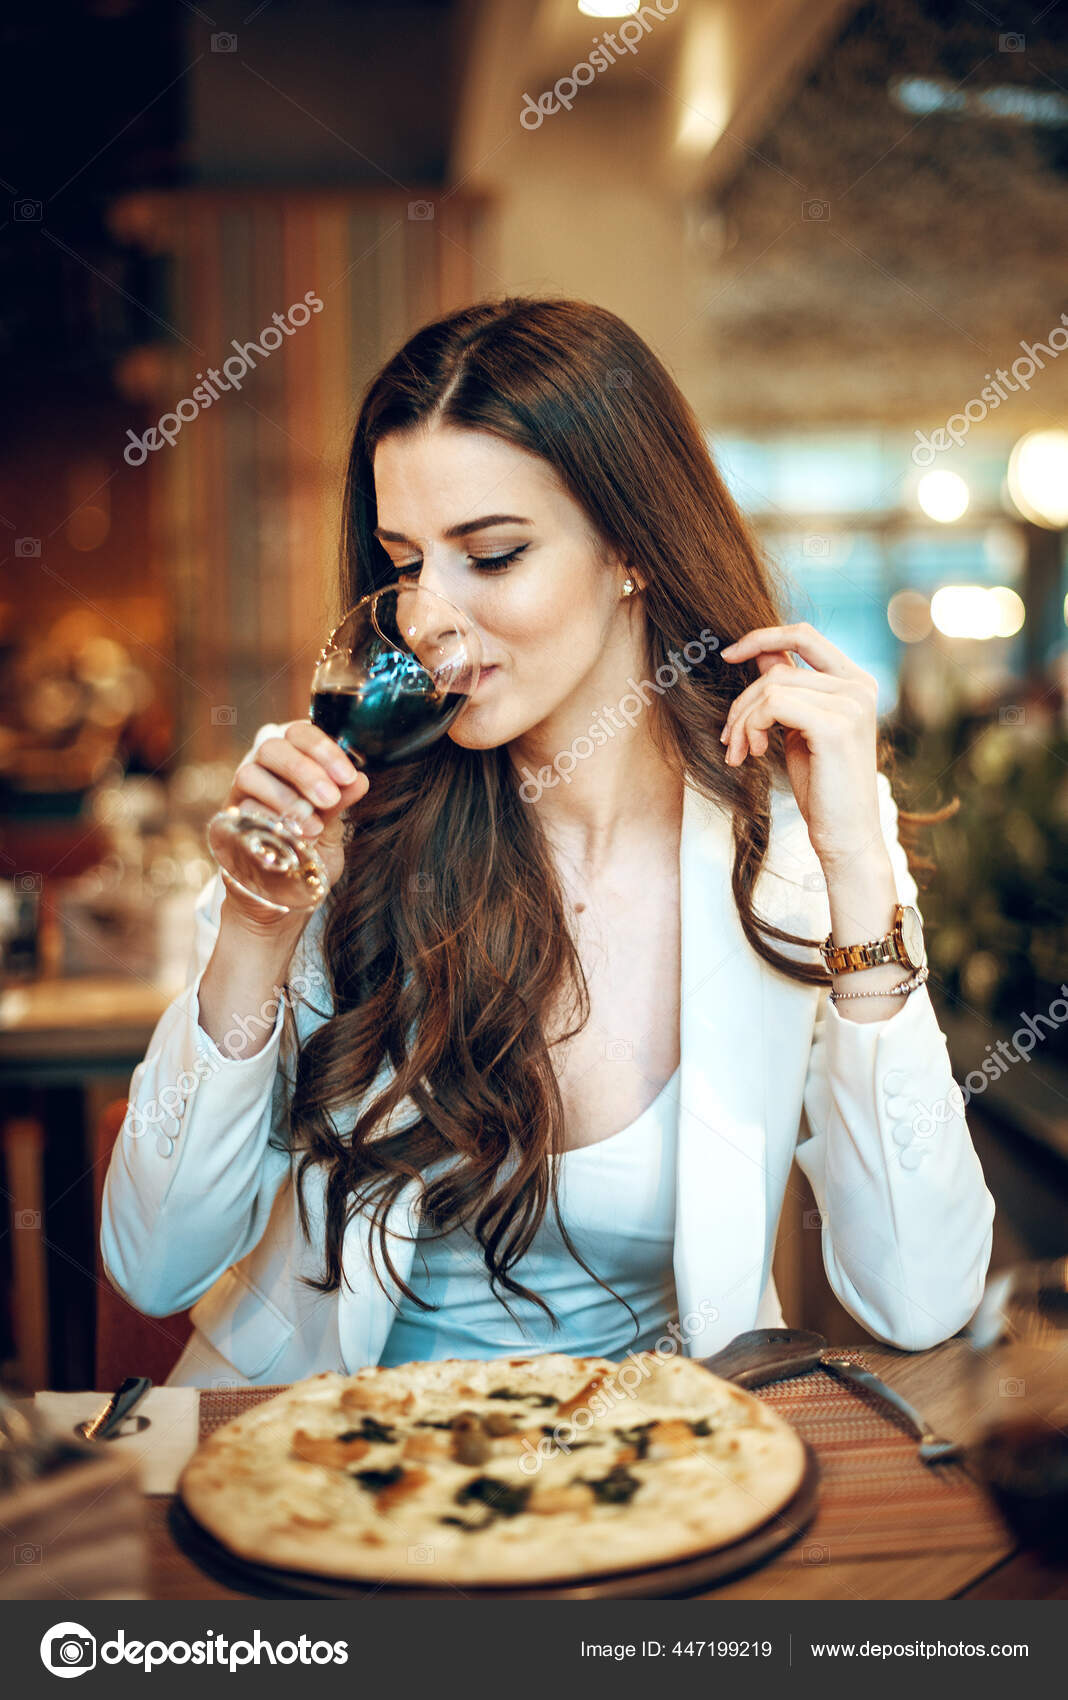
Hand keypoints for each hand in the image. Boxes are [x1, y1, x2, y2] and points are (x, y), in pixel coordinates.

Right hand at [224, 721, 369, 923]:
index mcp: (294, 757)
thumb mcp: (333, 827)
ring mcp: (242, 790)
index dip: (324, 750)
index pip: (301, 732)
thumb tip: (361, 780)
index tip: (348, 778)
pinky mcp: (228, 817)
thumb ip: (341, 802)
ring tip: (313, 826)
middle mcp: (263, 766)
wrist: (282, 895)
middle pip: (271, 747)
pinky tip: (292, 838)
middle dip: (304, 770)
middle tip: (329, 799)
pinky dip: (267, 820)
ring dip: (284, 797)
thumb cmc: (310, 850)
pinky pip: (240, 809)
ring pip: (249, 774)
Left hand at [718, 621, 882, 868]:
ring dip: (743, 722)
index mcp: (856, 682)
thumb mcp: (801, 729)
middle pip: (778, 669)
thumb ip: (789, 690)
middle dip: (742, 703)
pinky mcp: (835, 725)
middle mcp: (859, 687)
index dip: (762, 637)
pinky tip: (756, 754)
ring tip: (741, 752)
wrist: (847, 836)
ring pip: (771, 688)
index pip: (804, 635)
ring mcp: (850, 704)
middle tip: (730, 739)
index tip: (728, 655)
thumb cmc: (823, 787)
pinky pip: (772, 705)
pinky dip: (752, 727)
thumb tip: (762, 654)